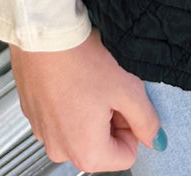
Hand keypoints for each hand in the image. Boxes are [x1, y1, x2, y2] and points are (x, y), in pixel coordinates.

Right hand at [10, 30, 164, 170]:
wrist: (44, 36)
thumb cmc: (79, 61)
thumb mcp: (126, 89)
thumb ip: (146, 120)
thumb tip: (156, 139)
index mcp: (86, 153)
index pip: (127, 155)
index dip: (131, 126)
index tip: (124, 102)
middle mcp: (61, 151)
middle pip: (102, 146)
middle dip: (110, 120)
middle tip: (107, 88)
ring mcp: (44, 135)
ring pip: (81, 132)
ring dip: (90, 112)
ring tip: (88, 83)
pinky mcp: (34, 117)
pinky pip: (61, 119)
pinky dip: (70, 104)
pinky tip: (71, 81)